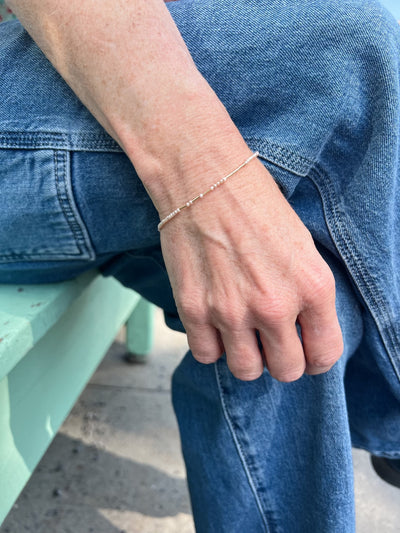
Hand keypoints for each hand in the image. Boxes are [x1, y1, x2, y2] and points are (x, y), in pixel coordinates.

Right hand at [160, 155, 343, 381]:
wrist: (204, 178)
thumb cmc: (256, 202)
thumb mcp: (301, 245)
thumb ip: (306, 294)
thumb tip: (301, 331)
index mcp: (312, 286)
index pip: (325, 354)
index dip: (316, 358)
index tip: (305, 350)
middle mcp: (274, 305)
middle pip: (286, 371)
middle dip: (282, 361)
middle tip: (273, 343)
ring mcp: (231, 310)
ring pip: (245, 370)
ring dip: (247, 357)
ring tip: (242, 334)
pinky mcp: (193, 308)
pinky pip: (206, 355)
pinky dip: (212, 346)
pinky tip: (215, 325)